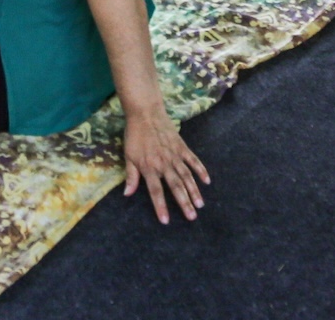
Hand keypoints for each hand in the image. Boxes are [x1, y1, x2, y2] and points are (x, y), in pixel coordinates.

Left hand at [121, 107, 210, 224]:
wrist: (145, 113)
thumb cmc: (134, 135)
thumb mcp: (128, 156)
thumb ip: (131, 176)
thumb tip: (127, 194)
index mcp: (149, 167)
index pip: (156, 191)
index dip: (160, 206)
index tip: (166, 221)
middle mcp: (164, 164)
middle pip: (175, 186)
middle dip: (184, 203)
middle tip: (192, 217)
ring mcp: (175, 155)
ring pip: (186, 176)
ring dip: (194, 191)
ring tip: (200, 204)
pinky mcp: (182, 147)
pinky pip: (193, 160)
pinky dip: (200, 170)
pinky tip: (207, 181)